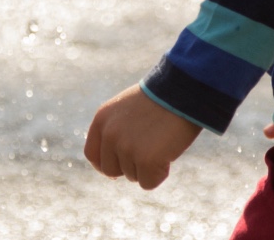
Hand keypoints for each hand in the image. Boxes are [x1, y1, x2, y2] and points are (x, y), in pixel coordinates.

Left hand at [84, 84, 201, 189]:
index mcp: (102, 119)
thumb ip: (117, 130)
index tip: (119, 168)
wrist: (181, 91)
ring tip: (162, 143)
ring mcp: (126, 148)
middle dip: (130, 167)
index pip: (92, 155)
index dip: (106, 164)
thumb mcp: (128, 109)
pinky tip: (168, 153)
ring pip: (133, 176)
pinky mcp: (145, 160)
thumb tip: (117, 161)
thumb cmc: (161, 99)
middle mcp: (110, 134)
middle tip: (149, 152)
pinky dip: (160, 174)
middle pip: (111, 170)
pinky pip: (148, 183)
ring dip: (148, 167)